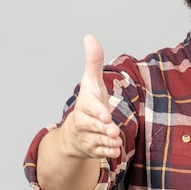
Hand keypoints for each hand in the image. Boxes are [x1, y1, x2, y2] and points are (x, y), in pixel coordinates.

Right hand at [59, 35, 121, 158]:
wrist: (74, 132)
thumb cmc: (87, 103)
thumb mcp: (91, 82)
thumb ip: (93, 62)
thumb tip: (90, 37)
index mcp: (85, 105)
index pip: (91, 108)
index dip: (98, 112)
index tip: (106, 116)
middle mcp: (84, 122)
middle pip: (93, 126)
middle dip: (103, 129)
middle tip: (114, 131)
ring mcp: (87, 136)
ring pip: (97, 140)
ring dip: (107, 141)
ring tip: (116, 141)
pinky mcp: (92, 149)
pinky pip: (99, 152)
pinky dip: (107, 152)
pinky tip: (115, 152)